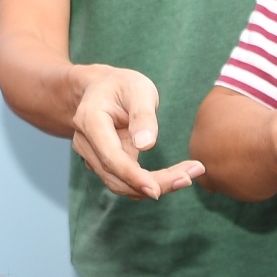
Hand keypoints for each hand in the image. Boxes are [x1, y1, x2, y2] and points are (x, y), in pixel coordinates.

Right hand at [68, 65, 200, 199]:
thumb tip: (146, 146)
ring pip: (123, 184)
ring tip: (190, 174)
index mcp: (90, 121)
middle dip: (154, 183)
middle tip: (189, 177)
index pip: (111, 157)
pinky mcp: (105, 165)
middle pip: (118, 177)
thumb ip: (142, 115)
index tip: (156, 191)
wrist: (101, 89)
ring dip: (156, 186)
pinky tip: (178, 174)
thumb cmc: (121, 85)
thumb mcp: (138, 89)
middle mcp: (86, 144)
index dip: (133, 176)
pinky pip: (127, 180)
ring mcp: (93, 157)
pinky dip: (152, 181)